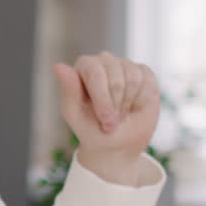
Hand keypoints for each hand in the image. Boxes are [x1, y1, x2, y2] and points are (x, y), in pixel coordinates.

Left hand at [53, 53, 158, 184]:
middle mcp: (103, 60)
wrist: (117, 145)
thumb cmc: (91, 129)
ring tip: (120, 114)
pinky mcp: (143, 72)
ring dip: (128, 104)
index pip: (95, 72)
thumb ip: (68, 91)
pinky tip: (133, 106)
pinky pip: (147, 82)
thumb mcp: (76, 115)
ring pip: (133, 78)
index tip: (105, 120)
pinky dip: (141, 100)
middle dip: (116, 106)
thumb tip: (57, 66)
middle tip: (110, 122)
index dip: (103, 98)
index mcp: (82, 67)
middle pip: (116, 78)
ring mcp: (124, 64)